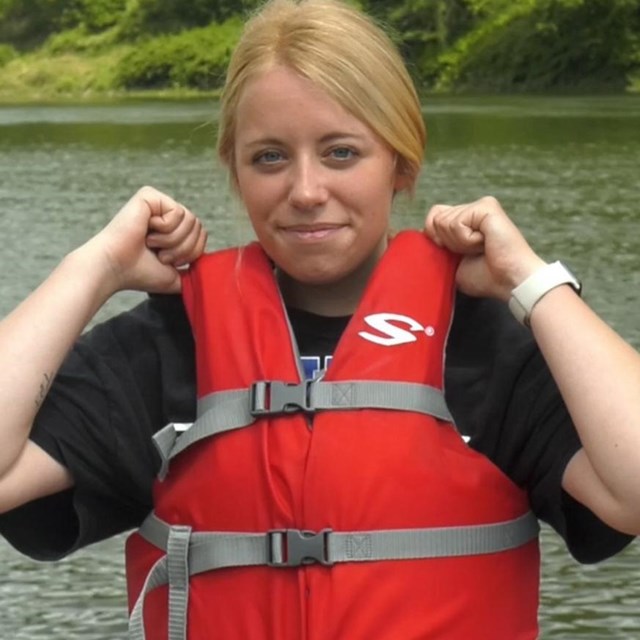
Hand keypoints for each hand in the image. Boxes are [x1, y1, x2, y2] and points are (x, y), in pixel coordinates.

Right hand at [87, 186, 206, 294]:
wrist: (115, 269)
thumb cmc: (140, 274)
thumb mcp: (175, 276)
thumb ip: (194, 272)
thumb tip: (213, 272)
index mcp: (171, 228)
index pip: (201, 235)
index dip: (190, 253)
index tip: (166, 261)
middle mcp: (165, 212)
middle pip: (199, 227)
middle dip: (183, 248)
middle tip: (160, 254)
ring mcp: (157, 202)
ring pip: (191, 220)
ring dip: (173, 240)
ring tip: (151, 243)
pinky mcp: (149, 195)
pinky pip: (178, 212)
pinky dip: (164, 228)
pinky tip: (145, 231)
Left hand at [424, 196, 544, 300]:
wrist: (509, 281)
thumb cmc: (485, 276)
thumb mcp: (450, 262)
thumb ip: (436, 246)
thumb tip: (418, 235)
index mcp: (464, 221)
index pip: (433, 217)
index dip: (436, 239)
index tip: (458, 255)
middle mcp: (471, 209)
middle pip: (435, 219)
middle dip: (448, 243)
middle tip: (473, 252)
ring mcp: (479, 206)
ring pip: (443, 222)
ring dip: (459, 243)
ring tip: (481, 248)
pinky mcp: (486, 206)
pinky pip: (456, 223)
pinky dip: (466, 240)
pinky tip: (484, 243)